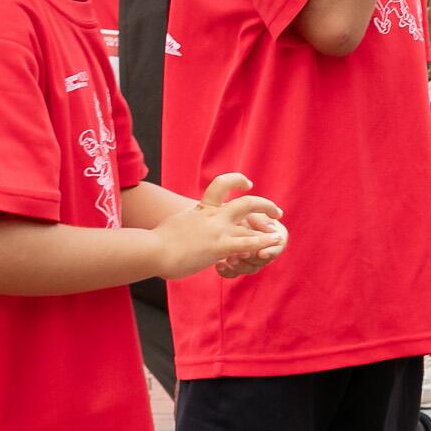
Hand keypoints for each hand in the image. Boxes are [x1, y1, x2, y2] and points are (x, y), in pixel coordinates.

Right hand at [154, 173, 284, 280]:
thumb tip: (185, 223)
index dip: (236, 181)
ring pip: (251, 225)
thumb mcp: (176, 223)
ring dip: (267, 231)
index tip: (247, 184)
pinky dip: (263, 243)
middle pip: (246, 202)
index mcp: (202, 209)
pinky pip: (247, 243)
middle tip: (276, 212)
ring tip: (278, 237)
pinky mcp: (219, 246)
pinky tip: (274, 244)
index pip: (221, 185)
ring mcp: (218, 230)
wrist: (151, 250)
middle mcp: (213, 216)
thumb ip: (188, 221)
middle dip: (264, 205)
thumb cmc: (157, 241)